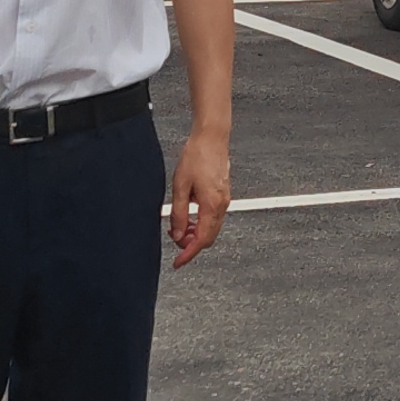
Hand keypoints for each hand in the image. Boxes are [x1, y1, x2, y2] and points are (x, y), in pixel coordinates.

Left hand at [167, 128, 229, 266]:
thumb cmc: (197, 155)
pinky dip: (201, 223)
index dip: (189, 254)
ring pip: (211, 228)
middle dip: (191, 244)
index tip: (178, 262)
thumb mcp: (180, 187)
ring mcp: (224, 200)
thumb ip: (179, 214)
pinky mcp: (223, 194)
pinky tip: (189, 216)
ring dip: (196, 233)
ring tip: (179, 226)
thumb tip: (178, 234)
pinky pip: (213, 217)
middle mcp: (222, 205)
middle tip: (175, 239)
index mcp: (212, 205)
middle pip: (209, 238)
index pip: (201, 240)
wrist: (211, 138)